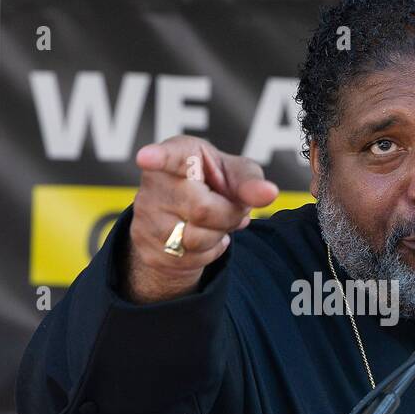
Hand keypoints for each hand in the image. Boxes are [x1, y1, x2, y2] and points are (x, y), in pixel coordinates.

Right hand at [124, 135, 278, 302]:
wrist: (188, 218)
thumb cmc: (215, 184)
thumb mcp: (237, 174)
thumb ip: (251, 181)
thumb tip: (269, 193)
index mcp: (179, 154)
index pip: (168, 156)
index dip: (157, 158)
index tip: (145, 158)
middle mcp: (155, 184)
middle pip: (202, 210)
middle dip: (228, 214)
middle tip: (231, 206)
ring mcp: (147, 218)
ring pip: (196, 239)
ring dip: (220, 234)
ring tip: (217, 221)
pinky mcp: (148, 249)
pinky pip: (191, 259)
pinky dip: (210, 252)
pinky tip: (206, 237)